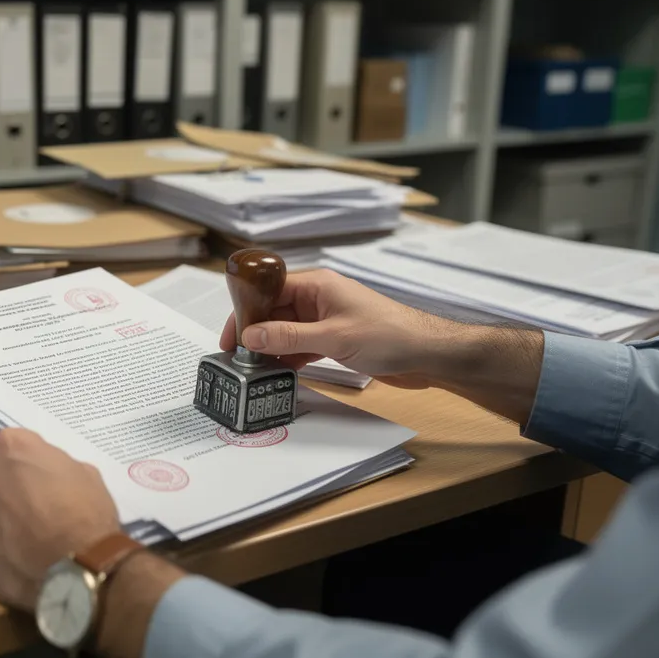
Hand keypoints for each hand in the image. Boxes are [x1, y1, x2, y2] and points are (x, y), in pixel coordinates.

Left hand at [0, 427, 120, 611]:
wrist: (76, 570)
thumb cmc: (87, 516)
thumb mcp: (85, 474)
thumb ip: (54, 467)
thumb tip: (46, 477)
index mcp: (12, 447)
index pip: (13, 446)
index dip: (28, 465)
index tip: (41, 481)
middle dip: (7, 487)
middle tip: (31, 510)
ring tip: (22, 540)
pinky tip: (12, 558)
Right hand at [219, 268, 450, 387]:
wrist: (428, 354)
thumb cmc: (389, 335)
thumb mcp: (333, 337)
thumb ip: (289, 337)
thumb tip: (251, 336)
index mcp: (317, 285)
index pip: (268, 290)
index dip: (245, 311)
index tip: (230, 336)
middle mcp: (318, 298)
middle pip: (274, 311)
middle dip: (255, 333)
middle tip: (237, 359)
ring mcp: (326, 319)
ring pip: (286, 331)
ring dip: (271, 348)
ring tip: (253, 370)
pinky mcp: (334, 339)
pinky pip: (301, 345)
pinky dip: (289, 358)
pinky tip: (279, 372)